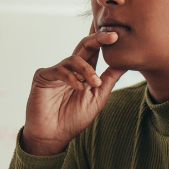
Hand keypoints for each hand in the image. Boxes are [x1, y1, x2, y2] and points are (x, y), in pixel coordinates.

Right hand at [22, 26, 126, 155]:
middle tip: (113, 36)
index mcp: (83, 71)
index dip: (104, 38)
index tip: (119, 31)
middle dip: (99, 39)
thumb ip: (109, 78)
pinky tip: (79, 88)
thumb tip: (126, 61)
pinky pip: (59, 70)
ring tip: (95, 83)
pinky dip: (71, 78)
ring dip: (87, 69)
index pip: (95, 50)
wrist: (53, 136)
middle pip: (84, 45)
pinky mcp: (43, 76)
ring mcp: (56, 71)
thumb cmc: (74, 118)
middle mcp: (70, 68)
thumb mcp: (98, 97)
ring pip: (73, 58)